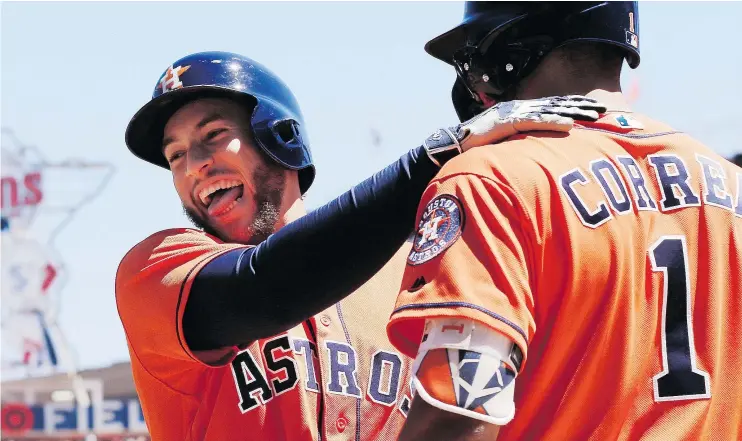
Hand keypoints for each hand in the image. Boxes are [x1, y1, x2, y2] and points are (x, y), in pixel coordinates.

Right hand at [423, 95, 606, 164]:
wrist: (451, 147)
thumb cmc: (476, 150)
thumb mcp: (503, 144)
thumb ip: (520, 143)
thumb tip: (536, 154)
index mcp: (517, 113)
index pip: (550, 107)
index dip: (572, 106)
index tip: (593, 108)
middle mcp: (516, 110)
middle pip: (554, 106)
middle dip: (579, 106)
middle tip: (603, 109)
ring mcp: (510, 115)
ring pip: (547, 111)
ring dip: (572, 113)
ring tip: (592, 115)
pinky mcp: (504, 123)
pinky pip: (532, 122)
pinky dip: (551, 123)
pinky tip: (569, 126)